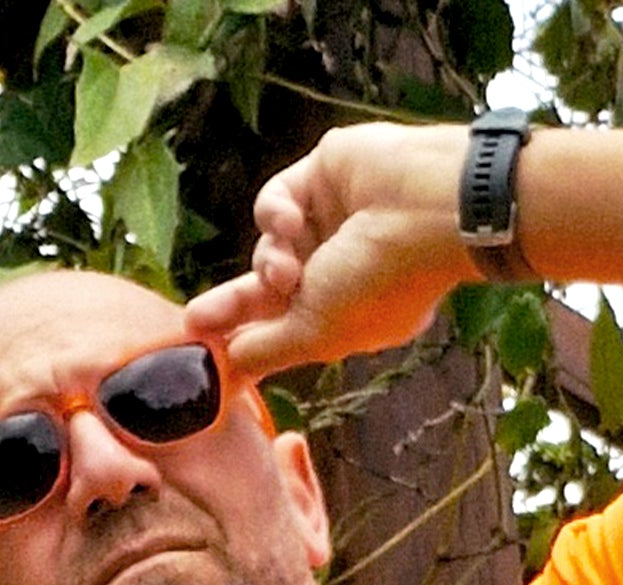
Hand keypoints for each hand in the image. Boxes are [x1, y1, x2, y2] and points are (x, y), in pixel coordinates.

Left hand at [186, 122, 475, 377]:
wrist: (427, 211)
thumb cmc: (380, 282)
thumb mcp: (317, 333)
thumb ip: (268, 350)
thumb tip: (229, 370)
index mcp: (347, 316)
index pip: (285, 329)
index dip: (247, 339)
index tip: (210, 356)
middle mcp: (338, 271)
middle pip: (265, 290)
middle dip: (232, 305)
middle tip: (195, 320)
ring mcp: (331, 223)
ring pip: (268, 247)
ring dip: (269, 262)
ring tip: (286, 272)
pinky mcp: (322, 177)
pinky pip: (275, 200)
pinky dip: (275, 214)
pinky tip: (291, 223)